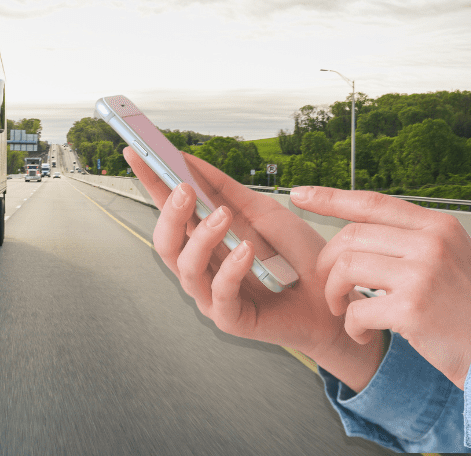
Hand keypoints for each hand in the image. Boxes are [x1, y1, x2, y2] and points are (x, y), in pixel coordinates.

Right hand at [125, 148, 385, 390]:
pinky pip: (219, 294)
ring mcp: (212, 295)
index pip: (169, 210)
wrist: (334, 299)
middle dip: (169, 213)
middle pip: (165, 242)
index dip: (150, 182)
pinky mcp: (230, 319)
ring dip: (202, 237)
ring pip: (186, 267)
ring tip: (223, 215)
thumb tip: (190, 160)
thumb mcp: (263, 212)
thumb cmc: (298, 259)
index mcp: (204, 241)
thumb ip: (225, 190)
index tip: (136, 152)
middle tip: (183, 188)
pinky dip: (231, 269)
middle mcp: (202, 268)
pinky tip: (247, 250)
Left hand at [294, 186, 470, 388]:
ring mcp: (422, 274)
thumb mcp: (452, 256)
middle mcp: (431, 243)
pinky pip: (357, 309)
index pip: (372, 202)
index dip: (330, 197)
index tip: (298, 194)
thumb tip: (360, 229)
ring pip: (346, 268)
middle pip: (350, 237)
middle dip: (328, 264)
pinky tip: (364, 334)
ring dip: (333, 294)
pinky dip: (352, 326)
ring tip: (344, 310)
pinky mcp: (412, 308)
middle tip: (331, 287)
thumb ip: (412, 239)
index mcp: (438, 226)